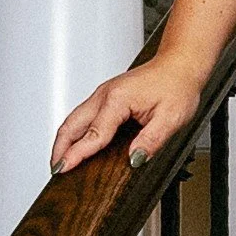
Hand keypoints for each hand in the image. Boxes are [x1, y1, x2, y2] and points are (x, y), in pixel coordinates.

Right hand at [50, 51, 206, 177]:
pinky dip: (74, 132)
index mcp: (118, 99)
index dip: (77, 154)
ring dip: (64, 140)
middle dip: (60, 149)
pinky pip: (83, 115)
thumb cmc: (177, 85)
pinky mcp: (106, 96)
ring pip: (73, 119)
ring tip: (60, 160)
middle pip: (72, 125)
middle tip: (56, 170)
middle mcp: (105, 95)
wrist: (179, 65)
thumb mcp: (171, 118)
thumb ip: (151, 140)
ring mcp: (103, 94)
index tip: (64, 169)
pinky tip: (76, 143)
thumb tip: (134, 159)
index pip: (93, 133)